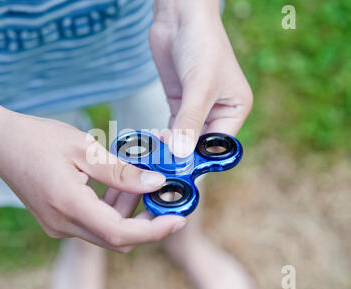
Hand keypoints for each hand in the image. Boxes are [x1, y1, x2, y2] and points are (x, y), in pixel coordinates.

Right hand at [0, 111, 186, 251]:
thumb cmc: (38, 138)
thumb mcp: (85, 148)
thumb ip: (122, 171)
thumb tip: (156, 183)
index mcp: (68, 206)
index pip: (120, 233)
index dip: (154, 230)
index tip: (177, 218)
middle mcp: (62, 224)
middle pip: (117, 237)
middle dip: (144, 218)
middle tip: (158, 189)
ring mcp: (57, 225)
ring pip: (106, 230)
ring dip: (128, 209)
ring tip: (136, 176)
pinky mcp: (56, 220)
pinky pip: (92, 222)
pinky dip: (111, 208)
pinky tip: (117, 182)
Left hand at [150, 0, 252, 156]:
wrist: (180, 16)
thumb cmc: (201, 44)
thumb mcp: (199, 86)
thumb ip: (189, 120)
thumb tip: (181, 153)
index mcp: (234, 108)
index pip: (219, 144)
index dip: (201, 158)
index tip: (182, 172)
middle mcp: (218, 111)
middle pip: (200, 143)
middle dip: (184, 155)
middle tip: (165, 169)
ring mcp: (196, 108)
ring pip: (184, 137)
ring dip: (171, 148)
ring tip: (156, 160)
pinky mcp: (179, 102)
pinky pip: (172, 126)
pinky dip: (163, 136)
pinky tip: (153, 145)